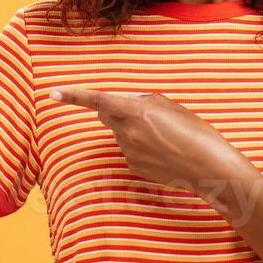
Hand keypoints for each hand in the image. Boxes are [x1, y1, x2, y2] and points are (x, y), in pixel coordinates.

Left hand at [48, 88, 253, 195]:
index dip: (74, 95)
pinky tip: (164, 151)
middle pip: (106, 116)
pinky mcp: (135, 167)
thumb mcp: (172, 106)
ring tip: (165, 136)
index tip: (52, 93)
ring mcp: (129, 153)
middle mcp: (127, 133)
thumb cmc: (196, 132)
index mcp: (137, 113)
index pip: (97, 101)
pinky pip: (130, 150)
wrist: (210, 169)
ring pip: (121, 134)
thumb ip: (145, 101)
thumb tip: (129, 102)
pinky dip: (141, 146)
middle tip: (144, 113)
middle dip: (116, 111)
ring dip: (133, 129)